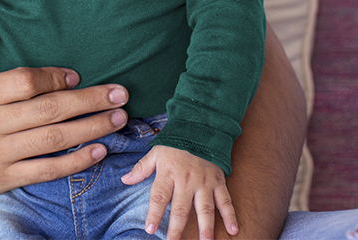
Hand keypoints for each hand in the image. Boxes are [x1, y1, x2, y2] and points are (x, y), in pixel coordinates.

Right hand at [0, 5, 128, 210]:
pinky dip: (74, 162)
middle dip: (89, 101)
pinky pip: (45, 170)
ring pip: (52, 140)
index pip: (24, 82)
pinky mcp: (2, 180)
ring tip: (119, 119)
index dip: (54, 78)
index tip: (76, 76)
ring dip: (91, 129)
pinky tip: (98, 152)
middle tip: (120, 94)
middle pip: (47, 109)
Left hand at [123, 145, 237, 239]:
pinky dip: (231, 216)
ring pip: (205, 208)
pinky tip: (233, 230)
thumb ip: (141, 168)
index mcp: (169, 173)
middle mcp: (187, 180)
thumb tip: (124, 180)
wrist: (201, 129)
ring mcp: (204, 182)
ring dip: (206, 227)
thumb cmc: (176, 143)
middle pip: (181, 208)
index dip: (154, 214)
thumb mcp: (156, 153)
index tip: (149, 230)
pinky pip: (226, 201)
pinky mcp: (219, 182)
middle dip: (177, 228)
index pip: (159, 197)